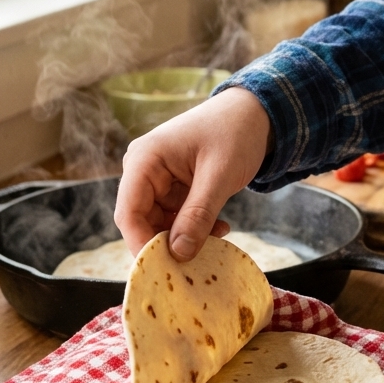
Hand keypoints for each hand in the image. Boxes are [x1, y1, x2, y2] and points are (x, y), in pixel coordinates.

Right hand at [114, 86, 271, 261]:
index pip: (128, 213)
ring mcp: (158, 179)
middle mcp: (144, 170)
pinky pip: (175, 217)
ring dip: (184, 237)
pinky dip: (194, 227)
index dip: (142, 244)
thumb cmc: (235, 132)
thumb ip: (198, 215)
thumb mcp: (219, 175)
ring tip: (216, 240)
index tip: (165, 270)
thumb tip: (178, 253)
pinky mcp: (173, 187)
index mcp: (144, 159)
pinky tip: (219, 228)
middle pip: (141, 222)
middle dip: (167, 244)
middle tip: (195, 264)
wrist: (255, 112)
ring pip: (159, 223)